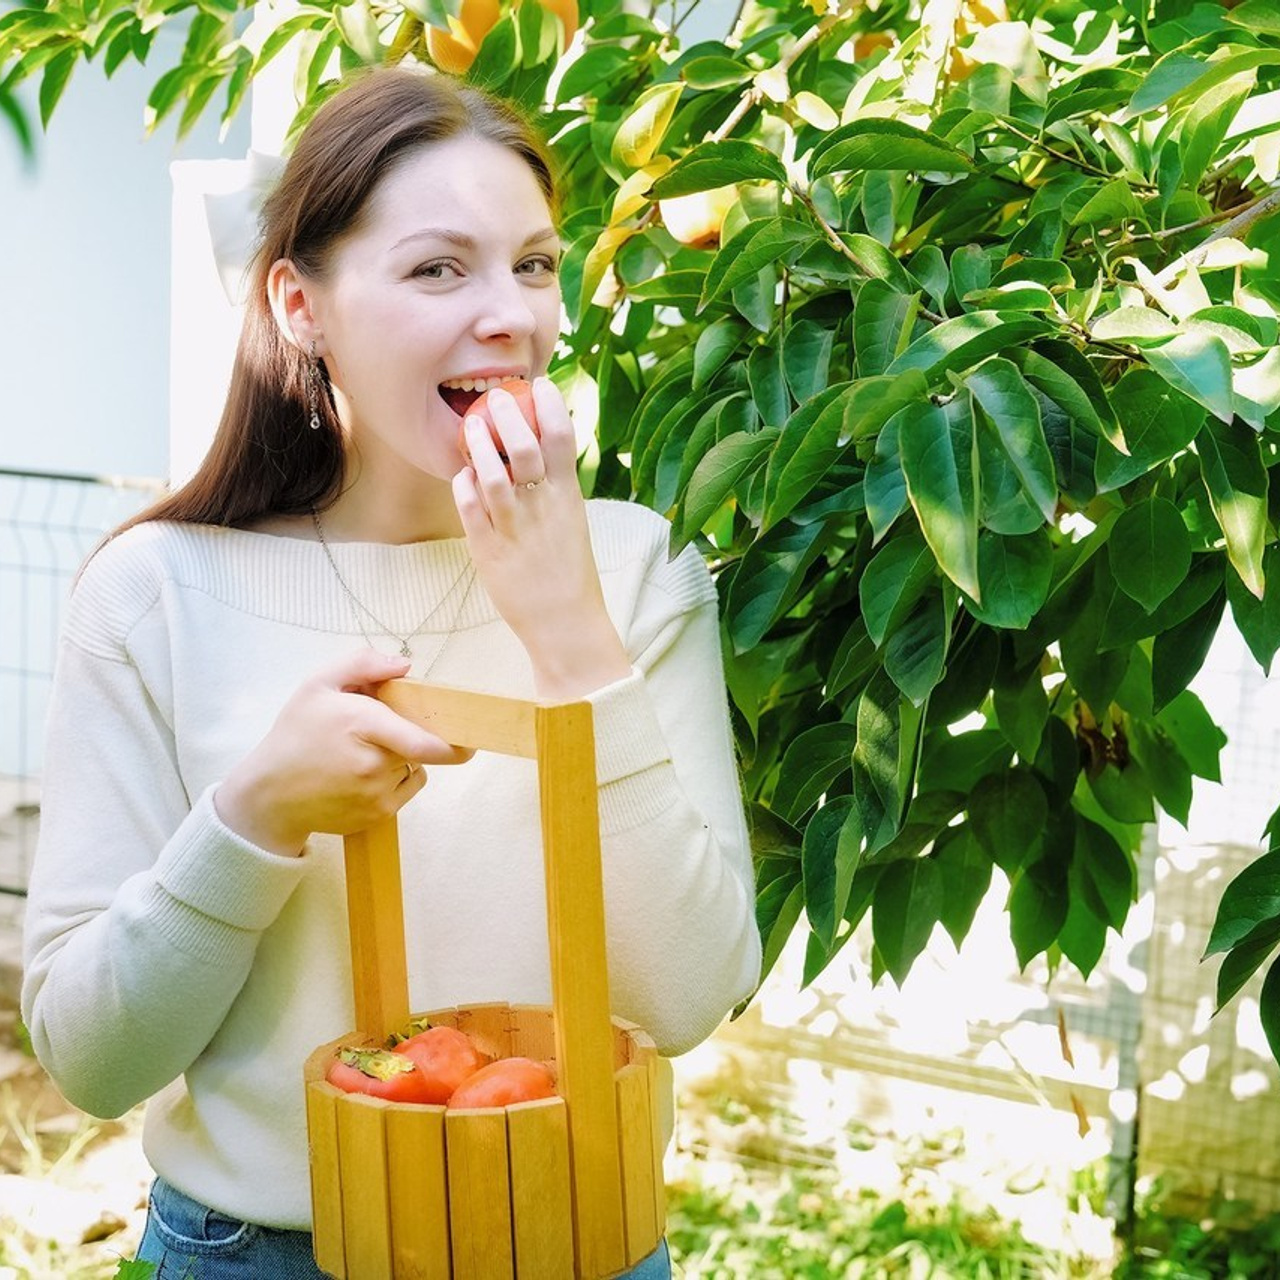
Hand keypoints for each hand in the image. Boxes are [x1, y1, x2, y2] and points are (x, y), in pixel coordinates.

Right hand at [214, 650, 473, 855]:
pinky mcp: (378, 816)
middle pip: (422, 748)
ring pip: (416, 768)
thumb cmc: (295, 734)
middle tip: (387, 729)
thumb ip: (361, 665)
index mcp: (361, 725)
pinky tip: (364, 773)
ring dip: (404, 757)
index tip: (473, 737)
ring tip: (365, 752)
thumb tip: (405, 664)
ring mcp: (377, 795)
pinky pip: (407, 789)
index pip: (422, 741)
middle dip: (415, 735)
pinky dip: (396, 778)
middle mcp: (373, 764)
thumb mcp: (317, 685)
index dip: (455, 742)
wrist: (269, 796)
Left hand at [452, 377, 631, 698]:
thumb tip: (536, 450)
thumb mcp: (572, 522)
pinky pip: (469, 507)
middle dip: (508, 414)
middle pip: (525, 447)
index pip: (562, 437)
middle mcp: (543, 508)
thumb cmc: (569, 573)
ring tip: (472, 426)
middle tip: (496, 396)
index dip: (550, 404)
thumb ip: (554, 488)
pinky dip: (464, 485)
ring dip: (480, 445)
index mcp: (570, 498)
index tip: (539, 384)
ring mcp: (514, 528)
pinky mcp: (488, 549)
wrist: (564, 624)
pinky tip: (463, 475)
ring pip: (492, 474)